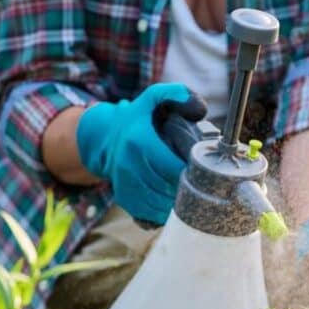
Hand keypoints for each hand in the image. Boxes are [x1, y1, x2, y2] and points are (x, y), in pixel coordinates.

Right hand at [76, 83, 205, 225]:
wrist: (105, 137)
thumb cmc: (138, 119)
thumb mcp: (154, 98)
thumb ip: (178, 94)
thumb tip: (200, 110)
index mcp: (139, 142)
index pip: (174, 168)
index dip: (192, 173)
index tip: (203, 171)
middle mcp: (129, 166)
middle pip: (169, 188)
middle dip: (188, 189)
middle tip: (201, 185)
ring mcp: (125, 185)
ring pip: (160, 205)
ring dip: (178, 203)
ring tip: (190, 195)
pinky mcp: (125, 199)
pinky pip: (150, 213)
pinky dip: (165, 212)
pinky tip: (174, 203)